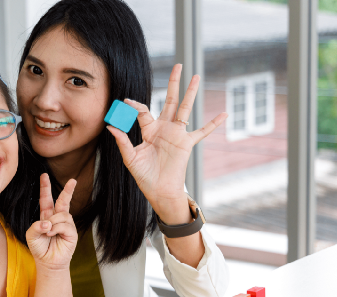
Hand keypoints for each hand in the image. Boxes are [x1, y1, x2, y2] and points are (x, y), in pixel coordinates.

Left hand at [26, 173, 77, 270]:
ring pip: (62, 214)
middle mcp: (58, 218)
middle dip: (68, 190)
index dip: (45, 187)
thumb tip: (48, 222)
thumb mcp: (31, 235)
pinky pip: (65, 225)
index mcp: (47, 216)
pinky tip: (52, 234)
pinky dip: (56, 228)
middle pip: (63, 201)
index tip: (44, 175)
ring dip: (53, 222)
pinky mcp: (72, 233)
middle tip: (73, 180)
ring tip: (48, 232)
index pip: (46, 199)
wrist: (47, 262)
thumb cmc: (39, 248)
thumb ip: (36, 226)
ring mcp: (66, 225)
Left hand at [107, 64, 227, 223]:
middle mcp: (164, 128)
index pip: (143, 111)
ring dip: (191, 93)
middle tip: (178, 65)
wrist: (158, 190)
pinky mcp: (187, 144)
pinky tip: (224, 114)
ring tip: (196, 77)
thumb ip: (122, 141)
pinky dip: (213, 124)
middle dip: (174, 83)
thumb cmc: (143, 175)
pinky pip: (202, 132)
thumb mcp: (130, 158)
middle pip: (171, 100)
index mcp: (149, 130)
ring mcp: (177, 134)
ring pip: (185, 109)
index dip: (134, 105)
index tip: (125, 102)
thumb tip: (111, 126)